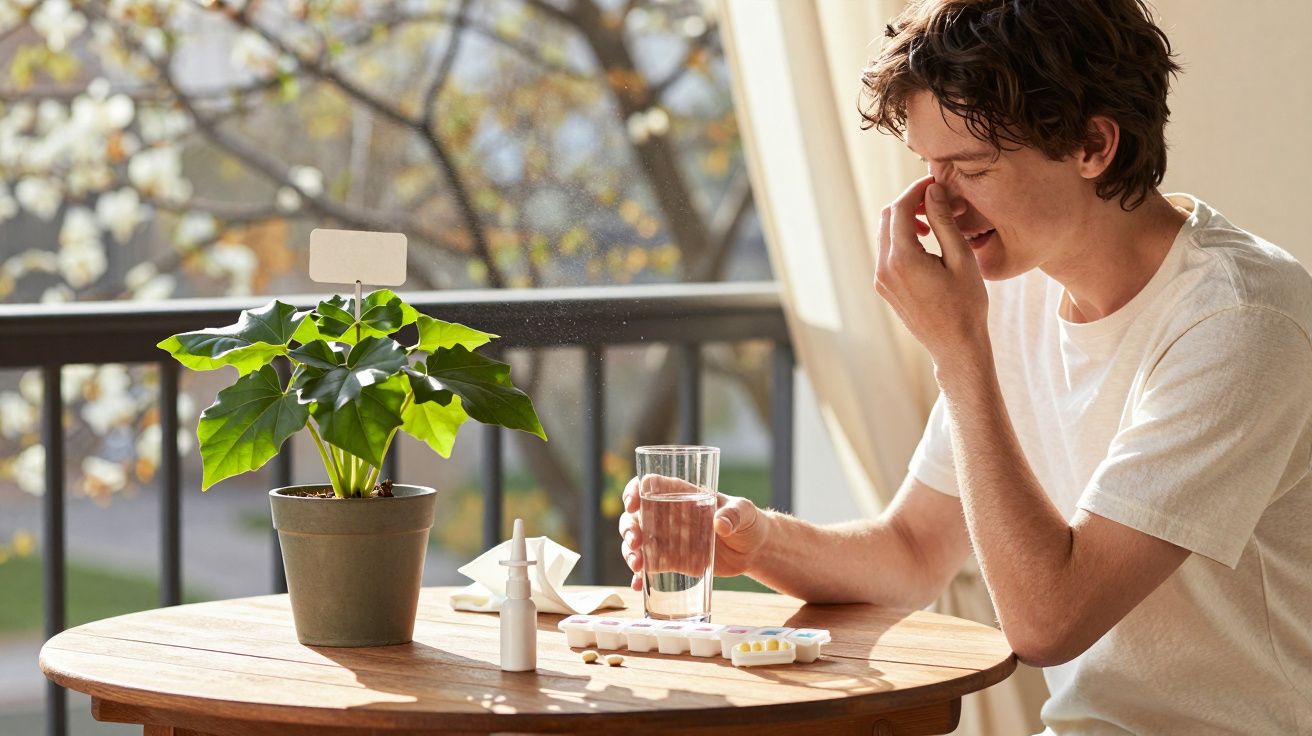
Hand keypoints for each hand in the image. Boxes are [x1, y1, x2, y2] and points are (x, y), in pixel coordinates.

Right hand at [617, 475, 771, 590]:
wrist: (754, 550)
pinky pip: (649, 566)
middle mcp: (668, 514)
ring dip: (630, 552)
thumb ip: (734, 514)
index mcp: (681, 494)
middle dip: (628, 528)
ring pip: (637, 542)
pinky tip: (638, 585)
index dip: (634, 491)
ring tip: (637, 566)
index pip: (649, 486)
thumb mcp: (745, 512)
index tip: (632, 504)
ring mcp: (667, 538)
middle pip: (636, 516)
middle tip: (635, 541)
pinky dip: (640, 576)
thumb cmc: (748, 521)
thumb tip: (721, 524)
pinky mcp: (672, 559)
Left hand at [874, 175, 989, 360]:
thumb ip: (943, 221)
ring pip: (885, 234)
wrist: (955, 346)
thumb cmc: (966, 304)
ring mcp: (881, 279)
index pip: (900, 208)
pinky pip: (886, 252)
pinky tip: (925, 244)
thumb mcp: (961, 258)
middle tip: (936, 201)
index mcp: (902, 259)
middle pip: (888, 217)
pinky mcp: (884, 287)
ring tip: (933, 223)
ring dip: (905, 221)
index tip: (936, 183)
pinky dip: (902, 239)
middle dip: (909, 203)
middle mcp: (884, 268)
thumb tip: (931, 190)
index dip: (917, 189)